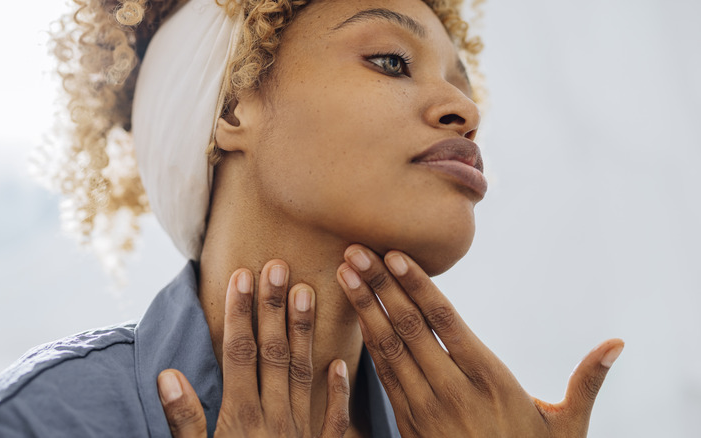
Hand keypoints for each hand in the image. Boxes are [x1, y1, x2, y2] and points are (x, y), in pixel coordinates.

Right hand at [157, 261, 350, 436]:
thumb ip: (184, 421)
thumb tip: (167, 376)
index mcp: (241, 419)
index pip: (239, 353)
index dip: (240, 313)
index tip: (242, 275)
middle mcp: (275, 420)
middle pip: (273, 354)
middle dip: (273, 308)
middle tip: (278, 267)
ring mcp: (301, 435)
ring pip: (303, 373)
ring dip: (303, 332)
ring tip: (306, 291)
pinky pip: (335, 419)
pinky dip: (338, 391)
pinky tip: (339, 363)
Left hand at [336, 244, 623, 437]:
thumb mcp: (567, 427)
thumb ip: (587, 382)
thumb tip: (618, 345)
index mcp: (488, 378)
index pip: (444, 321)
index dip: (416, 285)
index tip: (393, 255)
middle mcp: (450, 388)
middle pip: (408, 327)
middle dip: (378, 285)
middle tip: (355, 250)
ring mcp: (424, 407)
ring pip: (388, 348)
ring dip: (365, 308)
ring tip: (345, 274)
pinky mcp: (409, 422)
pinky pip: (383, 375)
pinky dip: (368, 343)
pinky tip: (358, 317)